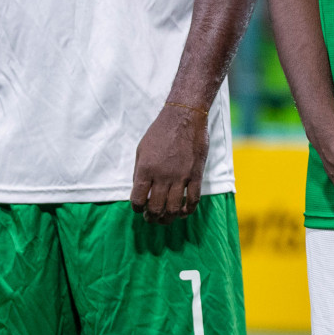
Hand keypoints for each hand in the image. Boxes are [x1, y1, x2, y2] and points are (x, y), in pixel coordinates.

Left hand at [130, 102, 208, 224]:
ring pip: (173, 208)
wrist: (184, 116)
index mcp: (145, 169)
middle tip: (152, 218)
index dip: (137, 209)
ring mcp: (181, 176)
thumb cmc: (160, 131)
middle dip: (152, 217)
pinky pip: (193, 199)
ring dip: (168, 218)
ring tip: (166, 218)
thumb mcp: (141, 150)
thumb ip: (139, 171)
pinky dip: (187, 210)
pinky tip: (183, 212)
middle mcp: (162, 176)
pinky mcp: (196, 174)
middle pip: (156, 208)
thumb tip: (140, 191)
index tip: (140, 209)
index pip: (138, 199)